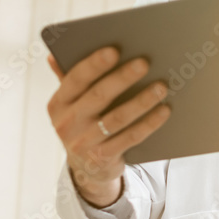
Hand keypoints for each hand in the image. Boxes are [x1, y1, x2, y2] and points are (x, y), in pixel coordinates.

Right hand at [46, 47, 170, 205]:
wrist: (86, 168)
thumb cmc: (83, 124)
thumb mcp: (70, 104)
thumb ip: (67, 78)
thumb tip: (54, 53)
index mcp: (58, 103)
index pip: (76, 79)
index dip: (94, 64)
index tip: (114, 50)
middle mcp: (67, 123)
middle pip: (98, 96)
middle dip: (122, 78)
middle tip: (144, 63)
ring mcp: (84, 143)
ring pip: (117, 118)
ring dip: (142, 101)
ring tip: (161, 87)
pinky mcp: (103, 158)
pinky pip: (131, 138)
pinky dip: (149, 123)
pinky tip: (164, 110)